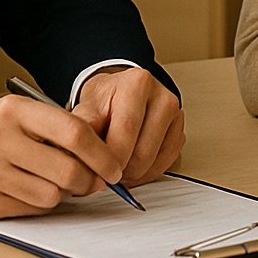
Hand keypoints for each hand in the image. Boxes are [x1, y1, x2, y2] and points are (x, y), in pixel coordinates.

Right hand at [0, 94, 125, 217]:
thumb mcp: (18, 114)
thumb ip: (56, 126)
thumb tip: (103, 150)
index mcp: (14, 110)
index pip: (73, 131)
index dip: (101, 152)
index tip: (114, 165)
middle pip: (67, 169)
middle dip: (89, 181)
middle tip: (96, 182)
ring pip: (52, 194)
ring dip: (64, 193)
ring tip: (56, 182)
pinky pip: (31, 209)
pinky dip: (41, 203)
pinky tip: (33, 190)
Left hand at [72, 66, 184, 186]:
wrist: (119, 94)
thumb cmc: (105, 100)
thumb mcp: (86, 106)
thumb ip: (82, 125)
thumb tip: (77, 149)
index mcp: (138, 83)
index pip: (126, 131)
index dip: (109, 159)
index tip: (96, 171)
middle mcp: (162, 96)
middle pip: (143, 152)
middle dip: (121, 171)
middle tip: (105, 174)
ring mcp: (175, 115)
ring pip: (155, 162)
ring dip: (133, 175)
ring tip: (117, 168)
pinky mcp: (180, 132)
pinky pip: (166, 164)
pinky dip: (147, 173)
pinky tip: (132, 166)